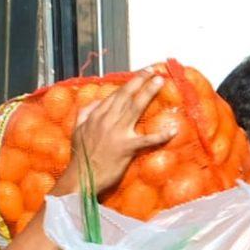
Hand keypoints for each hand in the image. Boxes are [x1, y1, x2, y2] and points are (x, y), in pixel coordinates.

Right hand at [56, 70, 174, 194]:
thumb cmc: (80, 157)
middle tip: (153, 72)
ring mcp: (118, 132)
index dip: (129, 84)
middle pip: (127, 96)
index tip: (139, 75)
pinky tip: (173, 130)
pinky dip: (161, 135)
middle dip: (140, 81)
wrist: (81, 177)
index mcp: (96, 116)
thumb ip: (85, 114)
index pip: (115, 95)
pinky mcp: (126, 147)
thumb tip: (96, 102)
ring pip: (135, 108)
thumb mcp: (77, 131)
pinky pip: (147, 140)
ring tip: (160, 82)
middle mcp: (107, 120)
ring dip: (148, 93)